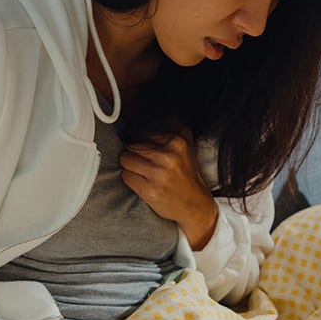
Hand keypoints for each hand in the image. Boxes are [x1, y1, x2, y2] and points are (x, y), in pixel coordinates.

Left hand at [119, 126, 218, 249]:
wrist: (194, 204)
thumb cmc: (187, 175)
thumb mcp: (188, 147)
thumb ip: (175, 128)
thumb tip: (156, 114)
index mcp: (177, 142)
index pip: (143, 132)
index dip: (142, 142)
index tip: (145, 151)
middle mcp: (168, 156)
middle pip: (131, 145)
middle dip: (134, 154)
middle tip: (144, 163)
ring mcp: (158, 174)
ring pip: (125, 160)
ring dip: (129, 166)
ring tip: (142, 172)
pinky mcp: (150, 190)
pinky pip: (126, 176)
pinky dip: (130, 179)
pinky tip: (141, 182)